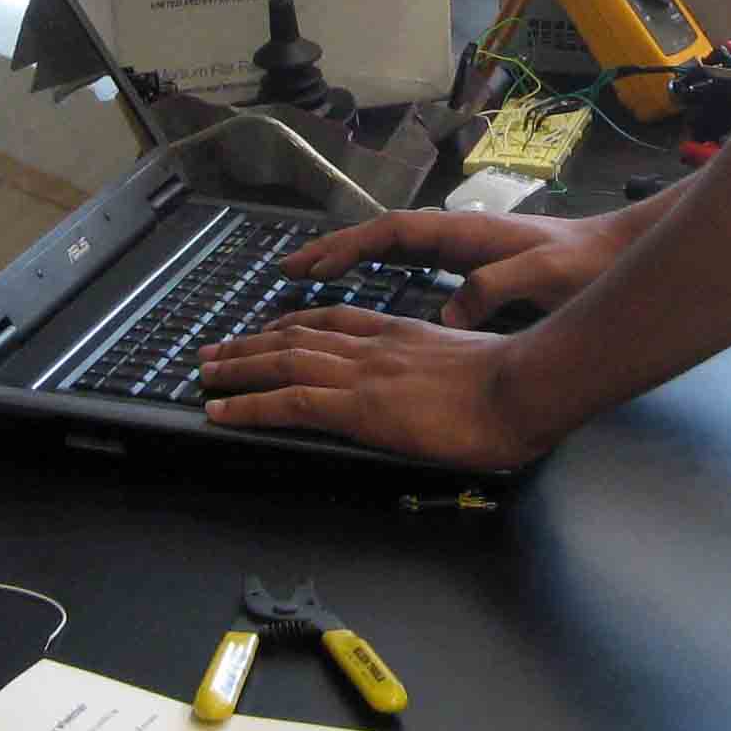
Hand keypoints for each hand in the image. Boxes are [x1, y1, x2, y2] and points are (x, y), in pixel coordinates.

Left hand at [199, 304, 545, 468]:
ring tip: (206, 373)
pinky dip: (249, 405)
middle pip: (298, 336)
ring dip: (238, 367)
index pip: (336, 320)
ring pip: (284, 363)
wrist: (524, 388)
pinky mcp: (360, 407)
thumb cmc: (517, 386)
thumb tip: (447, 391)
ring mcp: (365, 374)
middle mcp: (376, 346)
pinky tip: (222, 410)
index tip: (269, 329)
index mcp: (404, 334)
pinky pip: (290, 403)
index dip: (295, 323)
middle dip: (251, 343)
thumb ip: (449, 372)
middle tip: (216, 350)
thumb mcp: (476, 365)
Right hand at [280, 208, 629, 330]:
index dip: (349, 246)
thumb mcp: (543, 276)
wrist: (612, 256)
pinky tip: (360, 282)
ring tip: (305, 275)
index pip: (393, 231)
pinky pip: (407, 259)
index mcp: (464, 232)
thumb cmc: (581, 266)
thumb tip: (450, 311)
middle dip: (333, 248)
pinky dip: (374, 266)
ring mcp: (460, 246)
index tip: (312, 265)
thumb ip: (498, 288)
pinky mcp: (468, 262)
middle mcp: (454, 233)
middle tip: (287, 268)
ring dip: (348, 256)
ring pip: (390, 246)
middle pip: (380, 235)